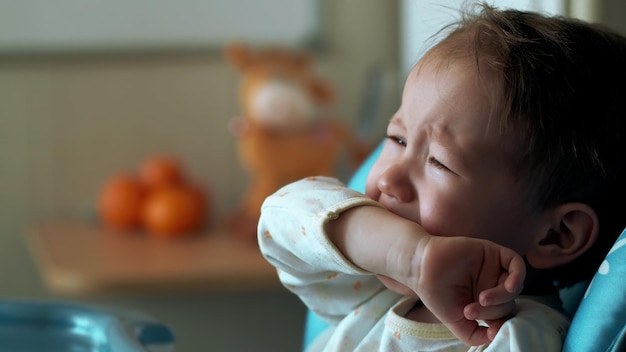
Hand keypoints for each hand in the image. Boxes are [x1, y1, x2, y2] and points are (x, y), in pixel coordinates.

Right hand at [408, 235, 524, 345]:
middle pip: (509, 304)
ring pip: (515, 287)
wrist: (421, 270)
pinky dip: (518, 277)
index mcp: (486, 302)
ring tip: (481, 298)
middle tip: (469, 310)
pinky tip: (509, 286)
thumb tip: (495, 337)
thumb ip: (475, 335)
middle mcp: (492, 285)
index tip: (490, 331)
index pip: (505, 316)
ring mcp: (494, 269)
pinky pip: (517, 264)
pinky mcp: (493, 253)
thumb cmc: (436, 294)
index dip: (502, 326)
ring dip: (502, 298)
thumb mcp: (456, 322)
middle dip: (492, 312)